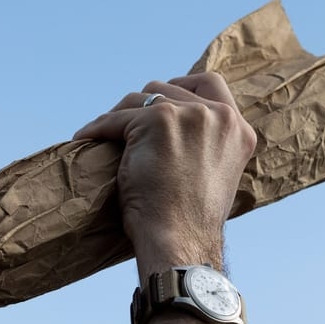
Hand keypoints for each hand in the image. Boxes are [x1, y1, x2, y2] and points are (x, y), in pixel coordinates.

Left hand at [74, 73, 256, 276]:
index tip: (161, 100)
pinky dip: (97, 129)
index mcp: (239, 130)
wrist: (180, 240)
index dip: (182, 86)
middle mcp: (220, 117)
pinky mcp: (158, 120)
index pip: (211, 83)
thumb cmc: (189, 221)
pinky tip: (85, 139)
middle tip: (125, 125)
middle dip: (144, 104)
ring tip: (105, 135)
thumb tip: (176, 132)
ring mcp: (190, 115)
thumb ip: (205, 145)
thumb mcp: (212, 174)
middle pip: (170, 88)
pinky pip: (116, 118)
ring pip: (141, 98)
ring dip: (120, 116)